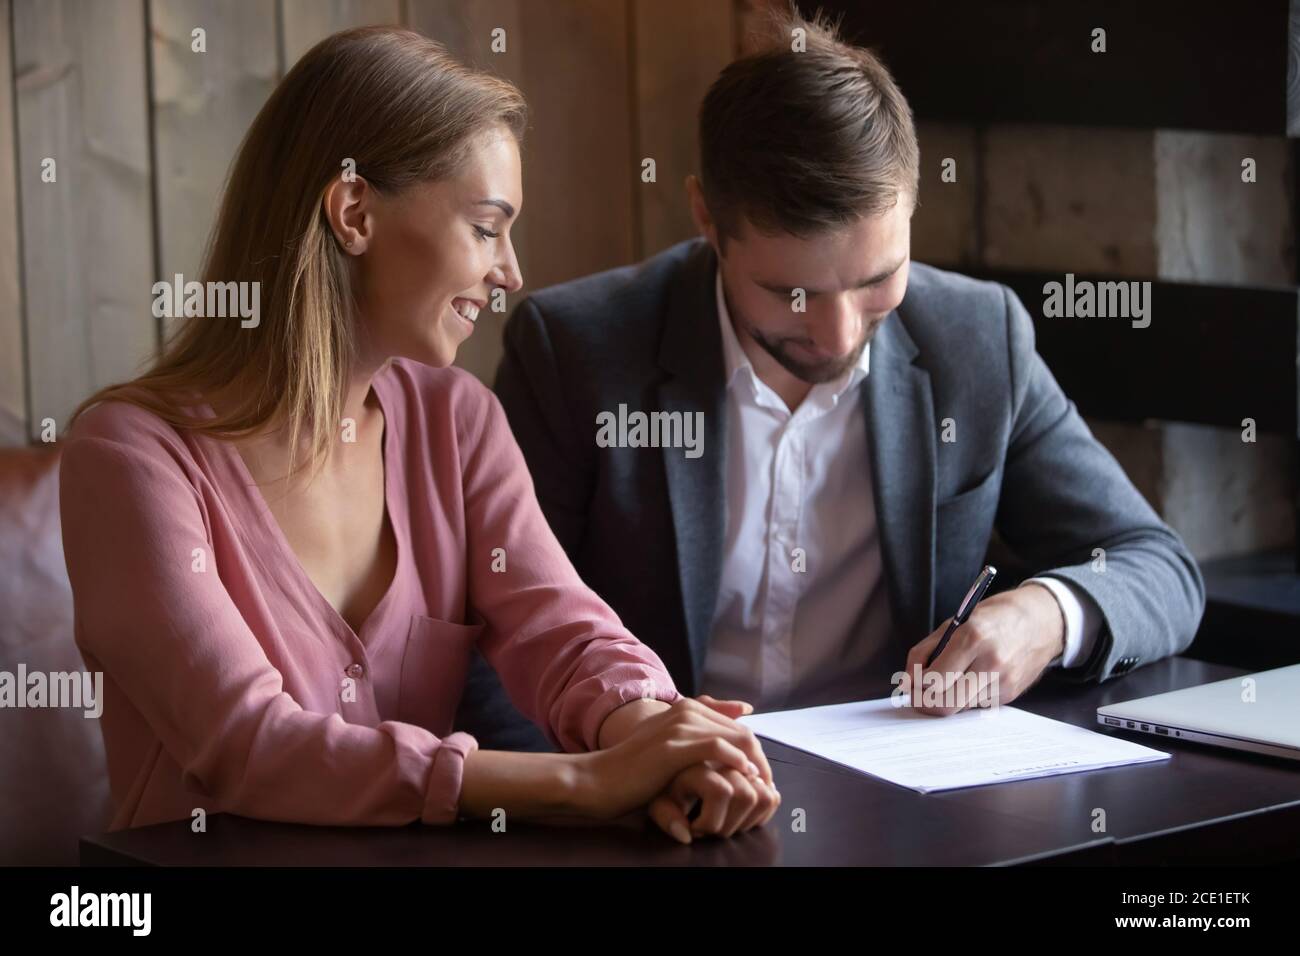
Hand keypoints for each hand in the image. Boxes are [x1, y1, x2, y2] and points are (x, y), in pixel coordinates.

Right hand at [575, 697, 773, 824]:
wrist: (599, 781)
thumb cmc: (634, 771)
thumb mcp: (669, 748)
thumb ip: (698, 737)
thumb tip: (743, 714)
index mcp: (686, 708)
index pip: (737, 725)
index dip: (754, 752)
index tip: (761, 777)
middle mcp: (685, 710)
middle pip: (742, 730)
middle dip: (760, 759)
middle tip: (767, 785)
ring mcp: (679, 725)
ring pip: (736, 737)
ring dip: (755, 763)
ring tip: (760, 786)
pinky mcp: (675, 745)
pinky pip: (719, 748)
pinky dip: (737, 763)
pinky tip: (744, 778)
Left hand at [898, 585, 1063, 715]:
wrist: (1043, 621)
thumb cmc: (995, 617)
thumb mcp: (955, 622)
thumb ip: (926, 650)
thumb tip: (908, 679)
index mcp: (973, 638)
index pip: (934, 680)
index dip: (916, 687)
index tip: (910, 684)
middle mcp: (991, 663)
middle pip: (946, 704)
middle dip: (926, 703)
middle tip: (920, 693)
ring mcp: (1003, 682)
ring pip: (960, 706)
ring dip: (949, 697)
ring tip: (953, 676)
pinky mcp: (1011, 694)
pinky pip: (977, 704)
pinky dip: (967, 695)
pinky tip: (975, 676)